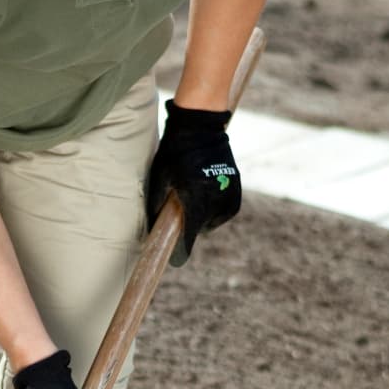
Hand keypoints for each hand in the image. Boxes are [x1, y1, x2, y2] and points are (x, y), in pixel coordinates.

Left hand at [145, 100, 241, 266]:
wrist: (200, 128)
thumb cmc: (174, 153)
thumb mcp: (160, 180)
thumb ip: (155, 208)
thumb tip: (151, 232)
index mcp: (196, 200)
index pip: (190, 237)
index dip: (181, 251)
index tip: (176, 261)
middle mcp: (216, 199)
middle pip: (202, 229)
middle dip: (191, 226)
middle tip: (181, 209)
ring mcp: (230, 193)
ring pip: (215, 221)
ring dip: (204, 217)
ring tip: (194, 197)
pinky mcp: (238, 187)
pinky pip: (226, 210)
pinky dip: (217, 209)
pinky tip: (207, 195)